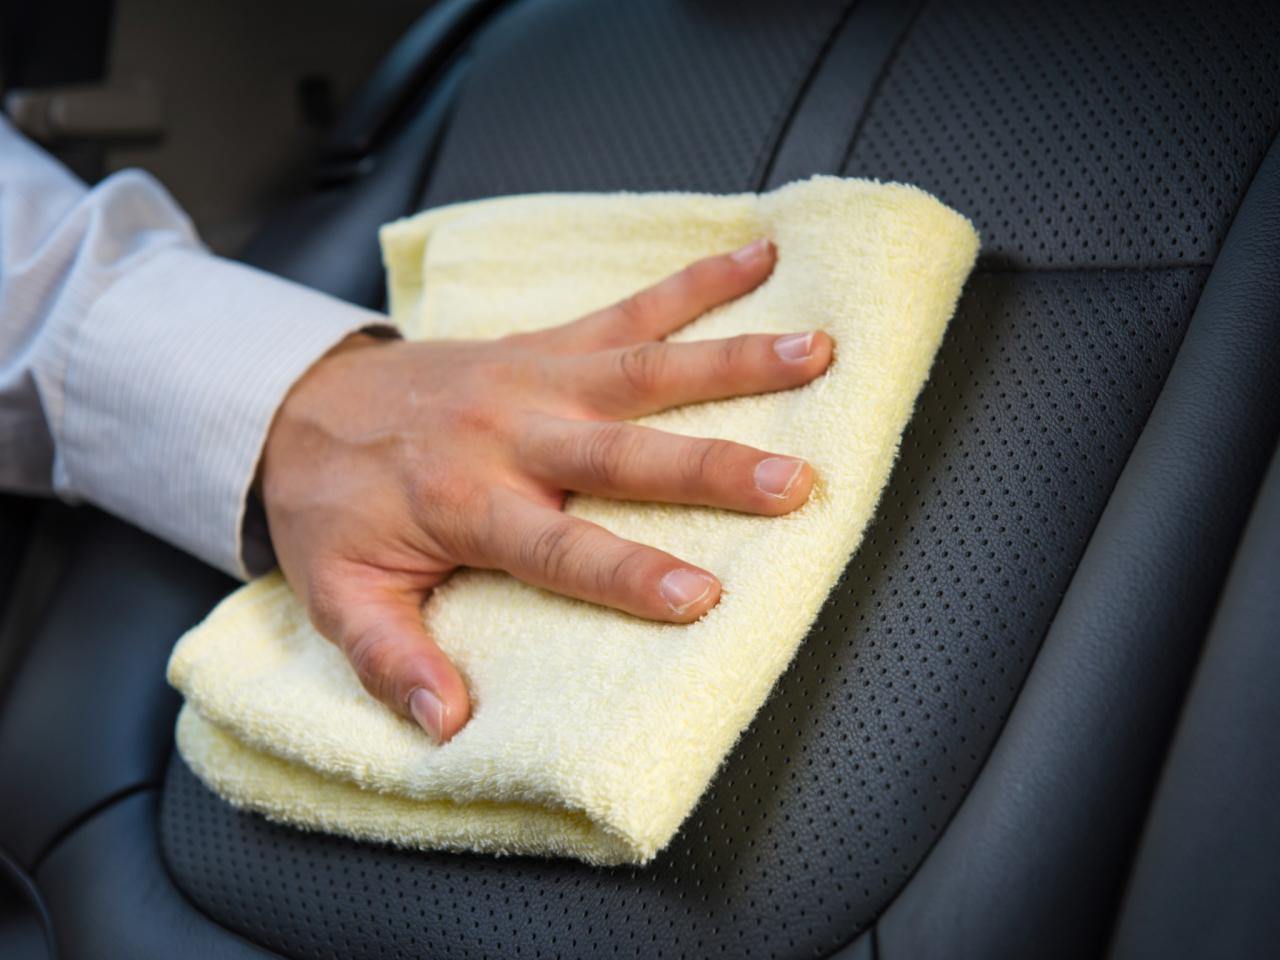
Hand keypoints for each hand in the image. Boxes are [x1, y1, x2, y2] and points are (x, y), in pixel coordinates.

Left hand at [259, 238, 832, 741]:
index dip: (630, 573)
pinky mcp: (546, 344)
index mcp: (465, 504)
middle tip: (793, 482)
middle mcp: (511, 434)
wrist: (299, 402)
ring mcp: (534, 378)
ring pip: (643, 368)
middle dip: (711, 467)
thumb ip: (389, 660)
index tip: (703, 596)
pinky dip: (695, 282)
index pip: (559, 548)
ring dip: (732, 361)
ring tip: (814, 351)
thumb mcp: (337, 595)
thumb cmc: (331, 507)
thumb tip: (447, 725)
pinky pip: (627, 308)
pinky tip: (759, 260)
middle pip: (621, 454)